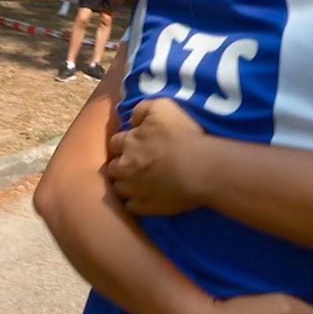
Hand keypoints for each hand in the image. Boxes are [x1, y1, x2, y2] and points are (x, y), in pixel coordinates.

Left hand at [108, 98, 206, 214]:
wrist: (199, 168)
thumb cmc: (182, 135)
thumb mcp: (162, 107)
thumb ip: (142, 109)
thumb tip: (131, 119)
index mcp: (128, 142)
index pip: (115, 142)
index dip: (124, 143)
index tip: (135, 145)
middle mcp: (125, 166)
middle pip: (113, 166)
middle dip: (122, 165)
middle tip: (137, 164)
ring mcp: (133, 189)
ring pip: (119, 188)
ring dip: (126, 184)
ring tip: (141, 183)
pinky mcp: (144, 207)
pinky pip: (131, 207)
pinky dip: (136, 203)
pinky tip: (146, 198)